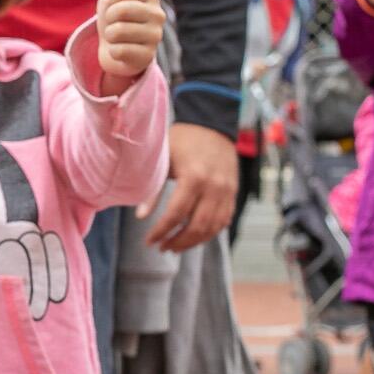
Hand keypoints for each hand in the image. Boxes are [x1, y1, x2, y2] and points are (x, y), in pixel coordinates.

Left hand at [95, 0, 164, 93]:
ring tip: (118, 38)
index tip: (114, 7)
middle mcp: (158, 15)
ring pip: (118, 31)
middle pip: (120, 10)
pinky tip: (121, 51)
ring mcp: (155, 37)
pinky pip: (119, 50)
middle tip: (115, 24)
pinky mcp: (147, 57)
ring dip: (110, 36)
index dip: (111, 0)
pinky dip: (113, 52)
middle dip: (109, 19)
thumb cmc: (115, 18)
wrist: (115, 50)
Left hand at [141, 122, 235, 251]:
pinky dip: (209, 233)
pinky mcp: (233, 193)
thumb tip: (141, 217)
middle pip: (197, 226)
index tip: (149, 241)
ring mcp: (227, 191)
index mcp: (195, 176)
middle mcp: (214, 186)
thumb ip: (153, 189)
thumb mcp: (163, 160)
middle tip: (162, 248)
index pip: (176, 214)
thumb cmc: (183, 141)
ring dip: (193, 242)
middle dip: (178, 241)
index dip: (162, 231)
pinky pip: (224, 221)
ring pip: (213, 228)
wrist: (211, 125)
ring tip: (175, 246)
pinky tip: (194, 236)